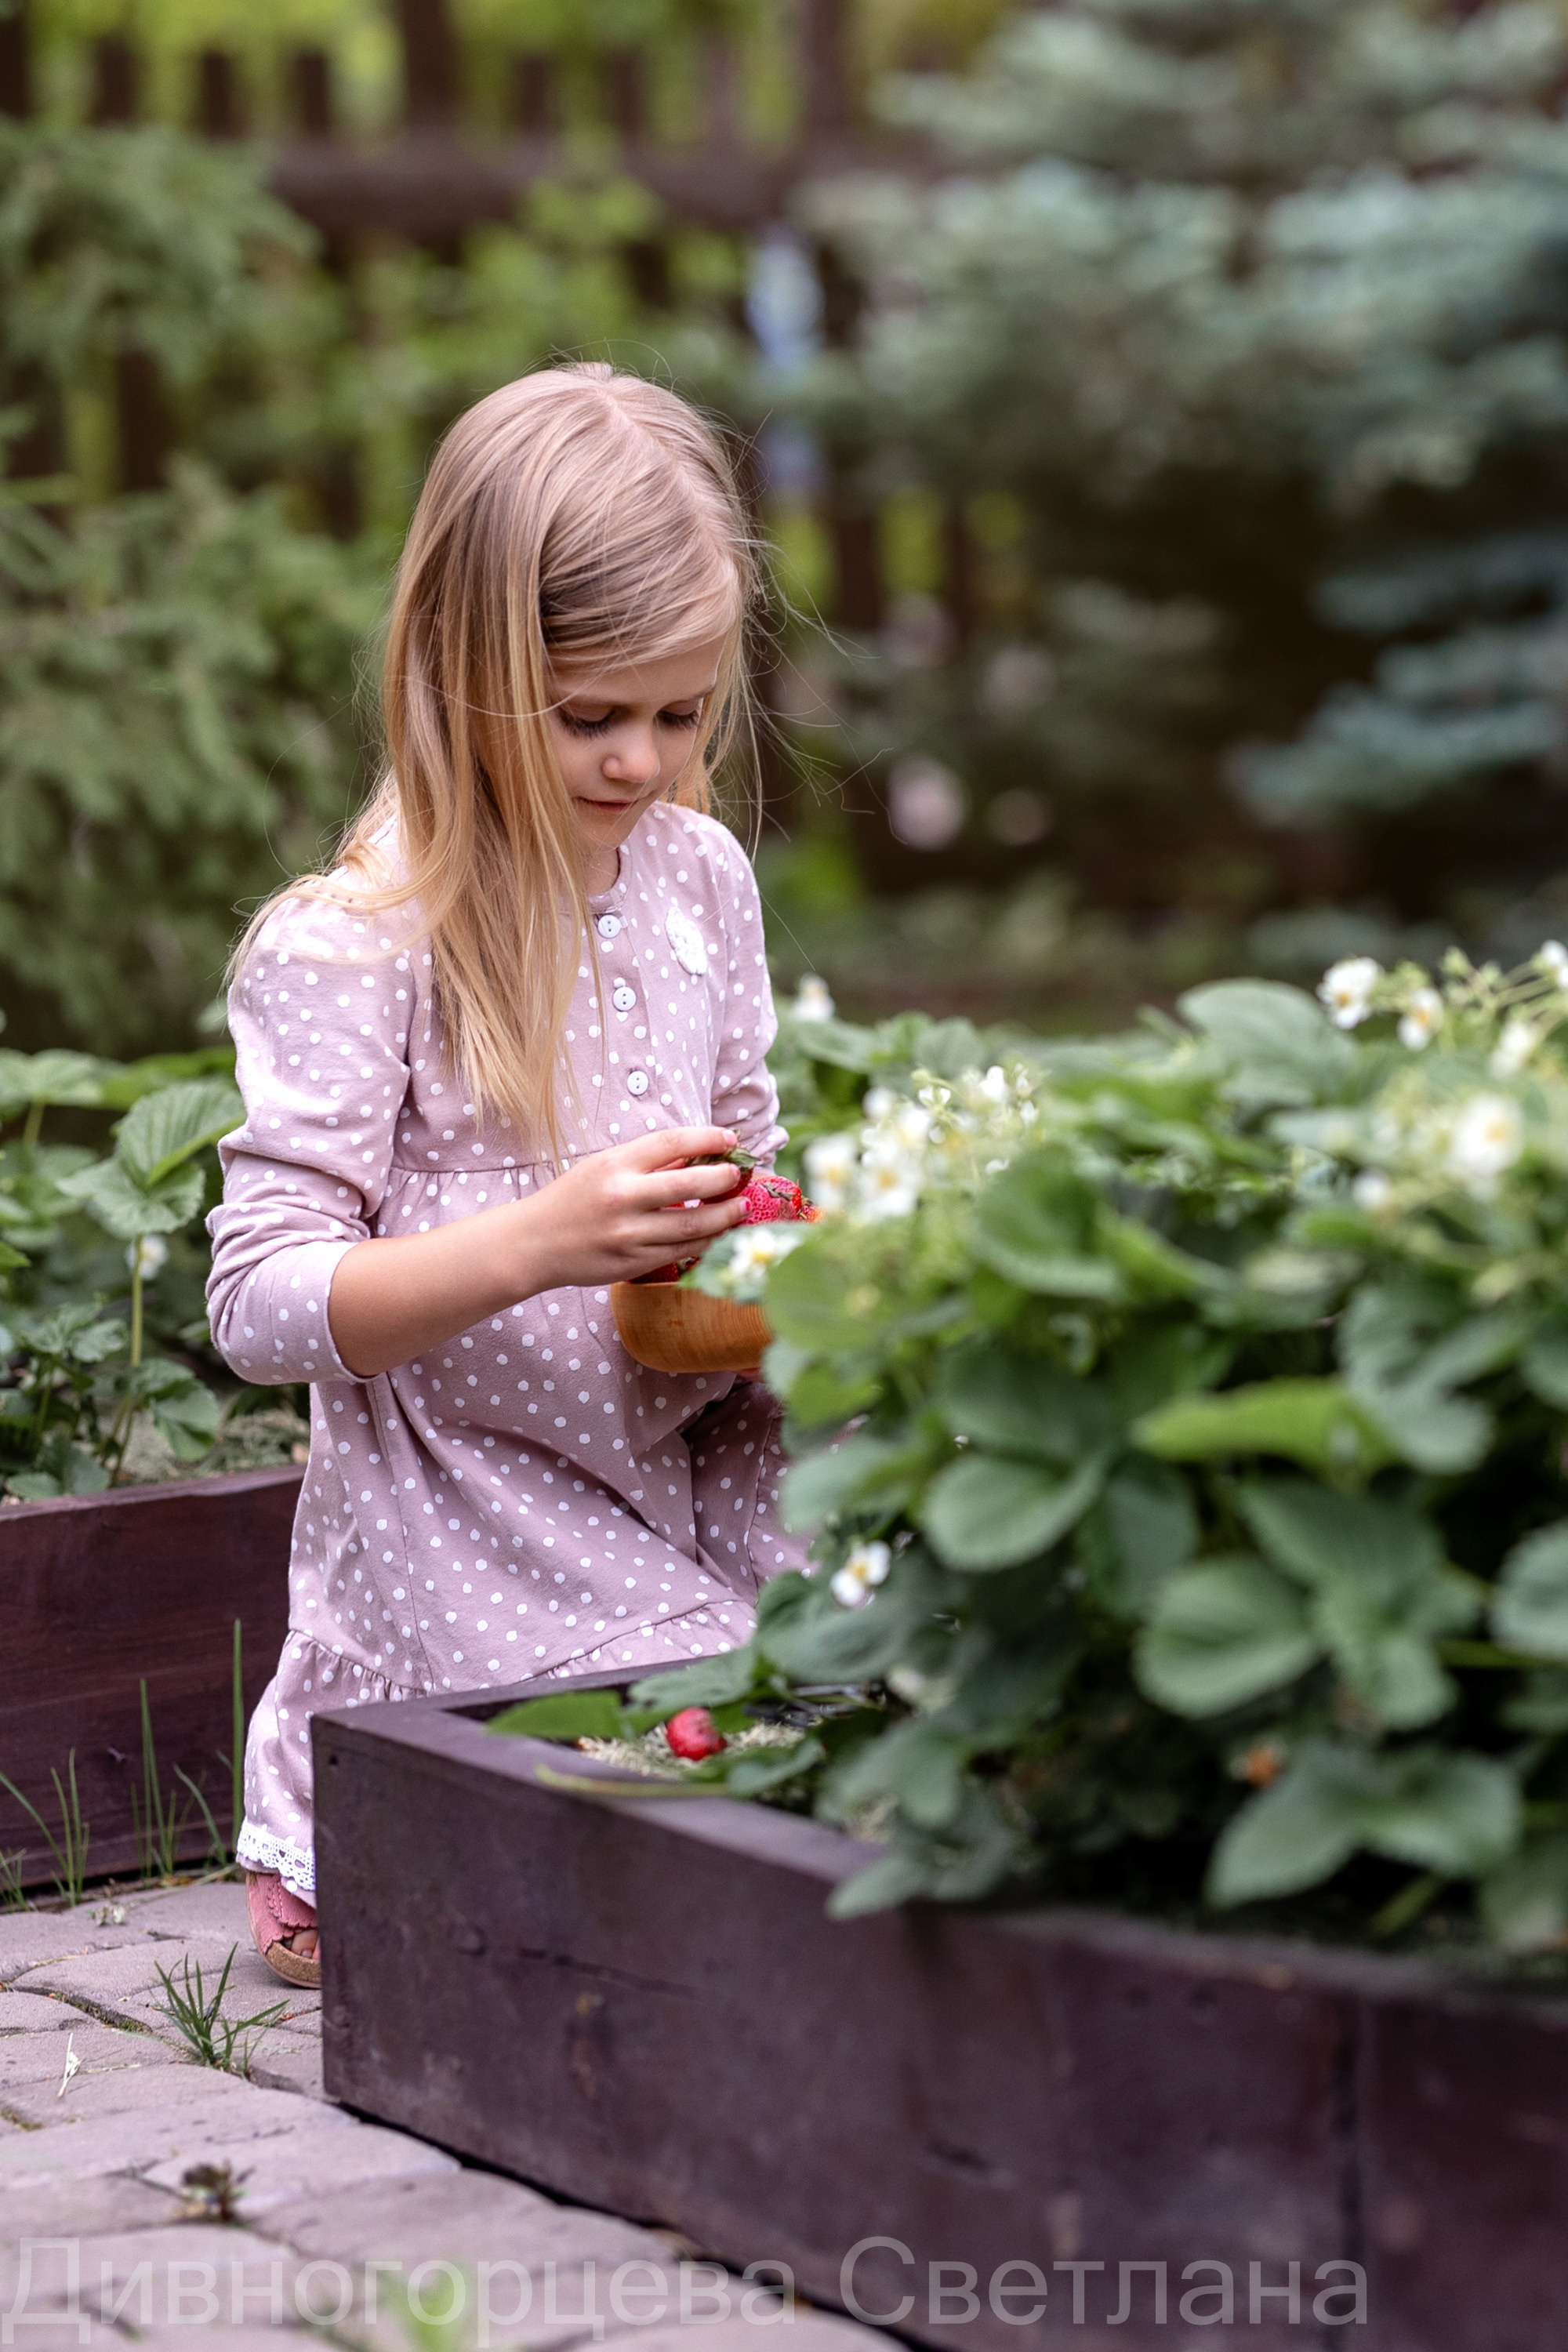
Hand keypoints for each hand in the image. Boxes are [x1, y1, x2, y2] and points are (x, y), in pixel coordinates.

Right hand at [515, 1126, 748, 1289]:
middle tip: (740, 1175)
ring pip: (692, 1225)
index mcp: (615, 1165)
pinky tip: (718, 1232)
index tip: (730, 1138)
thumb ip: (648, 1162)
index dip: (708, 1137)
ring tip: (741, 1207)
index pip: (672, 1143)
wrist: (535, 1244)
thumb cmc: (572, 1199)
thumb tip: (699, 1153)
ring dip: (724, 1215)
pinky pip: (680, 1251)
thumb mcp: (603, 1166)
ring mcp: (629, 1234)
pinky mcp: (633, 1263)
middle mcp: (623, 1198)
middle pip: (690, 1185)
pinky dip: (705, 1241)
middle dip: (724, 1179)